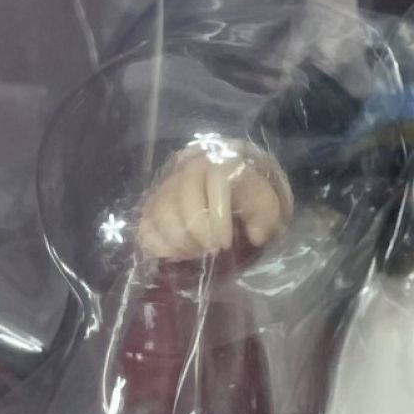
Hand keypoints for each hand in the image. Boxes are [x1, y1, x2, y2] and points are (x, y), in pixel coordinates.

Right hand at [137, 142, 291, 260]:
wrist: (229, 187)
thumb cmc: (249, 196)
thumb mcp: (267, 202)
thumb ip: (265, 216)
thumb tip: (255, 236)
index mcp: (219, 160)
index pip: (213, 181)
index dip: (217, 217)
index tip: (225, 244)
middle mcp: (187, 167)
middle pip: (183, 202)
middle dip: (199, 234)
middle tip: (212, 251)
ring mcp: (164, 186)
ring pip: (161, 215)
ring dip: (180, 242)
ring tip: (198, 252)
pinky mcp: (150, 206)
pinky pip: (146, 228)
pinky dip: (161, 247)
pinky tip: (180, 253)